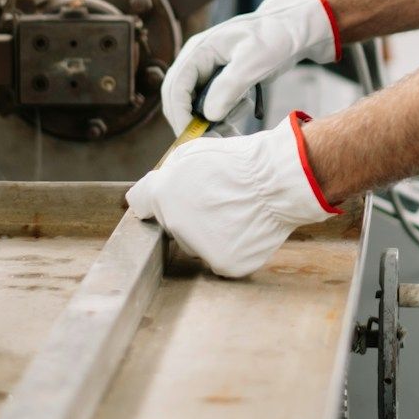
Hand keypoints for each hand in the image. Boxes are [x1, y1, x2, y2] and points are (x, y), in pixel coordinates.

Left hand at [126, 113, 337, 277]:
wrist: (277, 183)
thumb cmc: (238, 163)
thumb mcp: (192, 153)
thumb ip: (166, 175)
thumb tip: (154, 190)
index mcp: (164, 196)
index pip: (140, 204)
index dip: (153, 199)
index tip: (161, 202)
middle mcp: (176, 227)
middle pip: (171, 225)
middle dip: (186, 214)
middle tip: (215, 198)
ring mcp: (200, 249)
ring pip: (194, 244)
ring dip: (208, 232)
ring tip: (233, 211)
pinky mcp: (224, 265)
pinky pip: (219, 258)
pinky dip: (230, 247)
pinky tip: (243, 228)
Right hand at [161, 0, 338, 133]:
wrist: (294, 30)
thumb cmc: (275, 37)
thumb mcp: (254, 60)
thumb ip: (230, 86)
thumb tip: (209, 115)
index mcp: (199, 50)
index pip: (175, 86)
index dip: (179, 113)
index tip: (193, 136)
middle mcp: (198, 62)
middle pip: (180, 99)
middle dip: (194, 122)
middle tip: (216, 139)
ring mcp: (208, 73)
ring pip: (196, 106)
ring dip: (211, 122)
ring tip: (236, 125)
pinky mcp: (221, 82)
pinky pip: (212, 106)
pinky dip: (223, 117)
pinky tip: (244, 110)